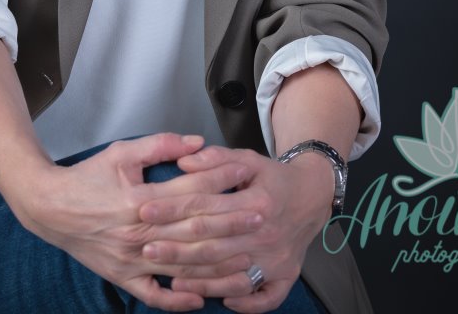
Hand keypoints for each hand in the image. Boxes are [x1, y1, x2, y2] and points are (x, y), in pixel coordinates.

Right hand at [4, 132, 253, 311]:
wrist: (50, 208)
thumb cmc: (87, 177)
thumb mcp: (121, 152)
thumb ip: (160, 145)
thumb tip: (197, 143)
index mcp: (140, 198)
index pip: (190, 191)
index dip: (220, 182)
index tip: (246, 176)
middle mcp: (139, 233)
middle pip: (194, 229)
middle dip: (230, 223)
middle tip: (260, 216)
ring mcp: (132, 260)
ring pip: (182, 265)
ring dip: (216, 264)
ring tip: (246, 260)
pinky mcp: (124, 277)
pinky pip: (155, 295)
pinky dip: (178, 299)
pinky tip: (200, 299)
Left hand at [136, 144, 334, 311]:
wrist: (312, 196)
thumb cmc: (273, 178)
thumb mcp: (248, 158)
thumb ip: (216, 159)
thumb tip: (183, 163)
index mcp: (257, 202)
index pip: (205, 207)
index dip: (172, 209)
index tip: (145, 211)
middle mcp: (266, 234)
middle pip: (214, 247)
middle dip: (176, 249)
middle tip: (146, 249)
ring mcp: (277, 260)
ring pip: (231, 276)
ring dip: (199, 280)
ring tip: (169, 279)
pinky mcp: (285, 277)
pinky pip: (262, 298)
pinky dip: (241, 303)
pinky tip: (218, 301)